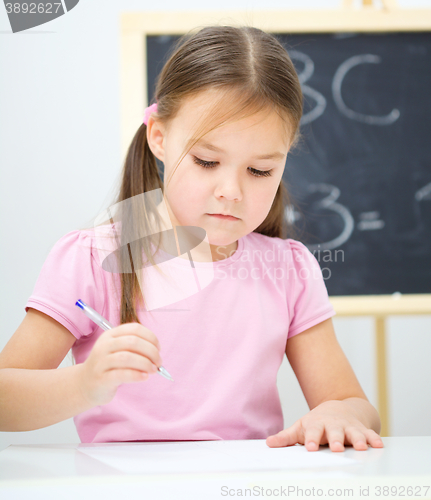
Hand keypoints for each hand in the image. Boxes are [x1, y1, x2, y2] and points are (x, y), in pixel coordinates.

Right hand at [76, 323, 161, 405]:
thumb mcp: (117, 351)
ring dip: (146, 363)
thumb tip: (156, 353)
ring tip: (153, 370)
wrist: (85, 384)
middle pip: (133, 342)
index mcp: (110, 335)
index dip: (151, 337)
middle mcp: (104, 345)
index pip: (135, 329)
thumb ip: (135, 348)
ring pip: (127, 357)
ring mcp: (101, 362)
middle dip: (151, 351)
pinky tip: (144, 377)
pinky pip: (122, 374)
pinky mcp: (101, 378)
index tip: (158, 348)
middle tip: (158, 362)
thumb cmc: (108, 366)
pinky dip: (137, 375)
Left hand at [266, 399, 383, 451]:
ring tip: (360, 447)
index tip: (310, 447)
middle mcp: (333, 425)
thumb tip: (268, 444)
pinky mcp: (361, 429)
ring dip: (358, 439)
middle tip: (335, 447)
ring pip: (354, 433)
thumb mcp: (301, 427)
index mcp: (316, 425)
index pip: (312, 432)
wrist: (338, 408)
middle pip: (334, 432)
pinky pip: (370, 434)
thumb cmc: (316, 423)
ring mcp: (348, 426)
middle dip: (335, 439)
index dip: (311, 439)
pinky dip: (374, 438)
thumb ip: (286, 437)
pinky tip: (379, 445)